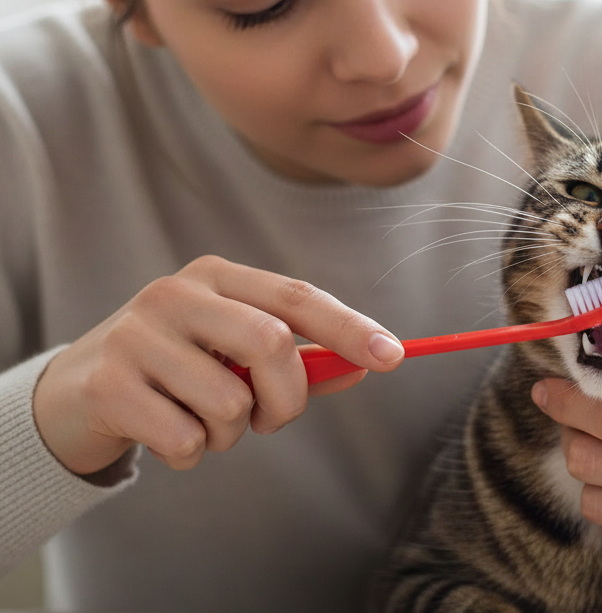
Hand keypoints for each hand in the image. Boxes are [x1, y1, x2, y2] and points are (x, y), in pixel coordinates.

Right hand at [33, 255, 403, 474]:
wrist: (78, 391)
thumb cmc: (177, 368)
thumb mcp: (235, 353)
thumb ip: (299, 360)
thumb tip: (364, 366)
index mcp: (217, 277)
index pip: (296, 297)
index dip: (348, 327)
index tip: (393, 356)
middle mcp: (177, 293)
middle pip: (271, 343)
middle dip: (287, 397)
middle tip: (271, 419)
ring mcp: (138, 334)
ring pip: (230, 401)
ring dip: (232, 432)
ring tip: (203, 420)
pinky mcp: (109, 383)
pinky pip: (186, 439)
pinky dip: (193, 452)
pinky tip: (167, 433)